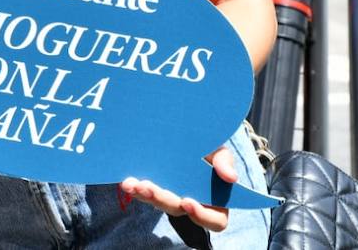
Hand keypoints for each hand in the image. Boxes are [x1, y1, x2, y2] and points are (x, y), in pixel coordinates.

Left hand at [119, 145, 238, 231]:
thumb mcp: (219, 152)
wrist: (188, 135)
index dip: (201, 216)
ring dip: (144, 194)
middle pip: (178, 210)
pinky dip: (134, 187)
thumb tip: (230, 177)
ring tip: (132, 184)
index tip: (187, 202)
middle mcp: (191, 203)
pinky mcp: (154, 187)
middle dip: (162, 199)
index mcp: (215, 201)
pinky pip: (144, 192)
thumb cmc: (209, 149)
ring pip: (158, 202)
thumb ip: (224, 162)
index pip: (214, 221)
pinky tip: (126, 181)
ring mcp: (171, 196)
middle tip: (148, 188)